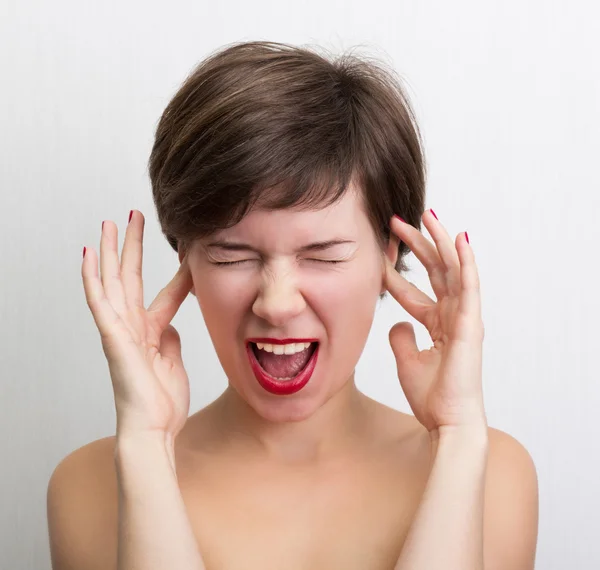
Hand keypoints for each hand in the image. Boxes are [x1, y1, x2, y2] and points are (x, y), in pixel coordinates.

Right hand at [81, 210, 193, 440]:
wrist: (154, 430)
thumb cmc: (163, 403)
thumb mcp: (174, 362)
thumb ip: (170, 340)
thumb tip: (170, 326)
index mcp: (152, 332)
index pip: (165, 293)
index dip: (177, 273)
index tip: (188, 252)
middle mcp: (133, 326)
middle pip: (132, 277)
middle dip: (133, 246)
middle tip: (135, 216)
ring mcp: (120, 331)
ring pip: (113, 282)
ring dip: (110, 252)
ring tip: (110, 223)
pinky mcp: (112, 338)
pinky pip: (99, 304)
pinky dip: (91, 279)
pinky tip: (87, 256)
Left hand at [384, 210, 485, 434]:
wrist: (448, 422)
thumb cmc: (433, 397)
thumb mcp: (407, 361)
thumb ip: (402, 338)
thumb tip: (397, 323)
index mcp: (439, 325)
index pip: (414, 291)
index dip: (396, 272)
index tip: (379, 254)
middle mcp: (453, 316)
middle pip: (434, 272)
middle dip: (417, 246)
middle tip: (398, 221)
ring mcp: (464, 318)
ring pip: (452, 270)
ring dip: (439, 242)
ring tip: (426, 216)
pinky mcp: (471, 324)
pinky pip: (469, 287)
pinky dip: (466, 262)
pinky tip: (459, 239)